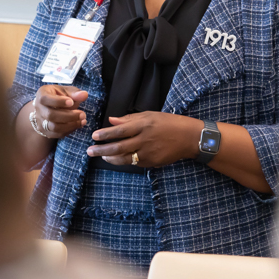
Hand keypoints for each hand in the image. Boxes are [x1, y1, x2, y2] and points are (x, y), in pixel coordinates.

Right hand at [34, 85, 88, 137]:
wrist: (50, 107)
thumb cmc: (59, 96)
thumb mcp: (66, 90)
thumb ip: (74, 92)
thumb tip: (84, 95)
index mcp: (42, 94)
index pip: (46, 99)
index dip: (59, 102)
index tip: (71, 102)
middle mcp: (38, 108)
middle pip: (50, 115)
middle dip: (69, 116)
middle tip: (82, 114)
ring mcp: (40, 121)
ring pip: (53, 127)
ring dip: (70, 125)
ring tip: (83, 121)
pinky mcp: (45, 131)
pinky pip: (57, 134)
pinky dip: (69, 130)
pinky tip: (77, 125)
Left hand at [87, 111, 201, 167]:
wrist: (189, 138)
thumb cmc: (170, 123)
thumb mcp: (151, 115)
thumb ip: (130, 119)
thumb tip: (112, 120)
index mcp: (144, 125)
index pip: (120, 130)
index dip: (105, 134)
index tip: (94, 135)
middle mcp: (144, 139)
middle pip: (118, 147)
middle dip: (101, 149)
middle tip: (89, 151)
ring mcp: (148, 153)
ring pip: (124, 158)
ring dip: (110, 157)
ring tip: (102, 155)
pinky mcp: (151, 162)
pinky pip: (134, 163)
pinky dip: (123, 161)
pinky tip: (116, 158)